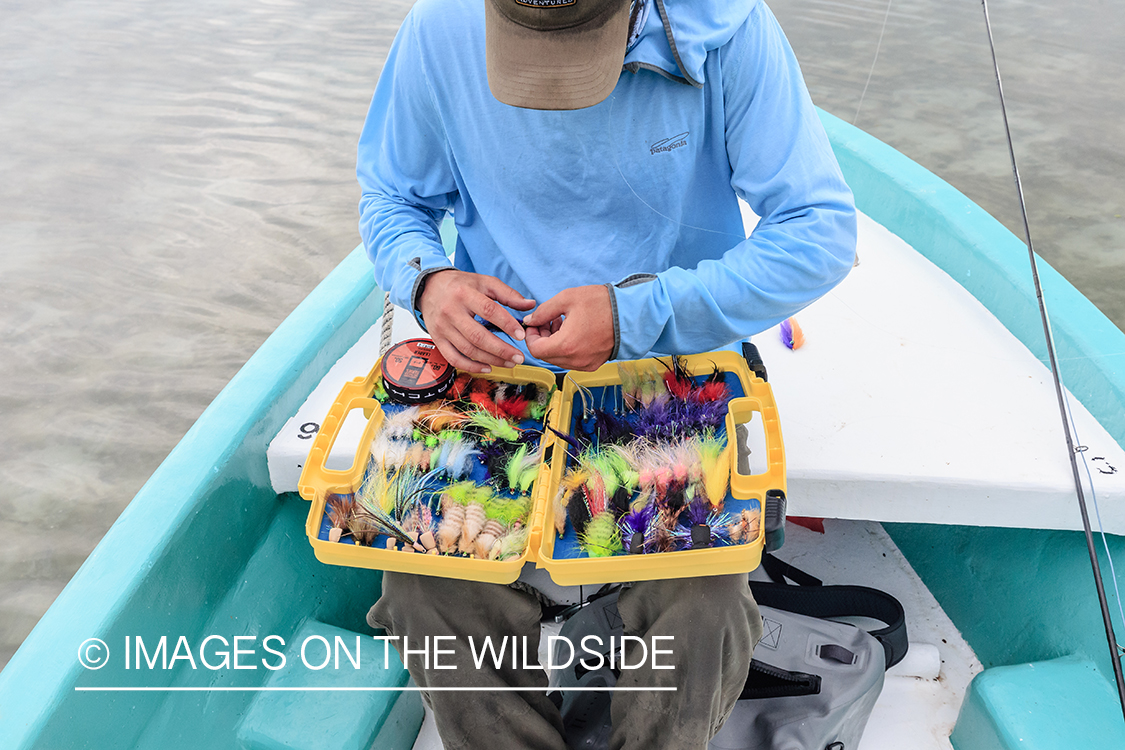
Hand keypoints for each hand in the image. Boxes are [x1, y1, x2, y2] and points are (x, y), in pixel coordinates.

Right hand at [418, 270, 535, 372]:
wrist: (428, 287)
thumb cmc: (459, 285)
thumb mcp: (484, 282)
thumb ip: (507, 294)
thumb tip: (530, 305)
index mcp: (464, 294)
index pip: (488, 310)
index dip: (506, 324)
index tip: (521, 335)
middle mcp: (451, 312)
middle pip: (478, 336)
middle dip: (501, 350)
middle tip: (518, 357)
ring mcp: (443, 328)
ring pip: (468, 349)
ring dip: (491, 359)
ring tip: (509, 363)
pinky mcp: (437, 339)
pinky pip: (454, 358)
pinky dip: (471, 366)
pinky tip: (487, 368)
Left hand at [523, 285, 613, 371]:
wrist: (631, 313)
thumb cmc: (601, 304)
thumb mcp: (567, 299)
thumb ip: (543, 311)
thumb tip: (530, 321)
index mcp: (566, 345)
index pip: (535, 350)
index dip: (530, 336)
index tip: (534, 324)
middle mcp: (575, 360)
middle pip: (546, 355)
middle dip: (542, 338)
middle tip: (548, 321)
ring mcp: (585, 364)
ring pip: (558, 359)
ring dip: (554, 343)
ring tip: (562, 323)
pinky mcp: (593, 364)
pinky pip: (571, 360)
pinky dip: (567, 348)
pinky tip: (574, 331)